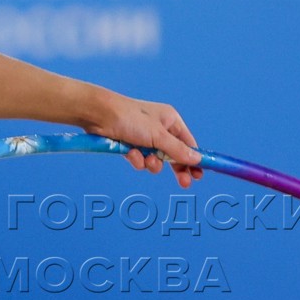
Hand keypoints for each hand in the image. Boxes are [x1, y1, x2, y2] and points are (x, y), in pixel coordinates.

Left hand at [88, 92, 203, 187]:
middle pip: (173, 154)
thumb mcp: (158, 136)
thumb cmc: (130, 118)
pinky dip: (136, 159)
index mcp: (170, 120)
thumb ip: (178, 150)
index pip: (188, 143)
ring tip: (146, 159)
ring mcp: (144, 138)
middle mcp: (159, 128)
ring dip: (152, 163)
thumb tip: (197, 159)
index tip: (199, 174)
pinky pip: (140, 160)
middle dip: (177, 168)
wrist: (99, 116)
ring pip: (155, 160)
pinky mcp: (130, 146)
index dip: (193, 159)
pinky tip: (130, 153)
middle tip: (184, 183)